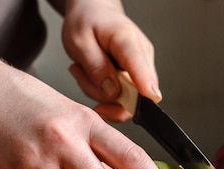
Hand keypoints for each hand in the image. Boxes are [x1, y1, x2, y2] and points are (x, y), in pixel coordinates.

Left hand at [60, 0, 161, 121]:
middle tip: (84, 75)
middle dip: (105, 95)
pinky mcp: (138, 77)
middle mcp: (142, 56)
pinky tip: (96, 75)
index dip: (144, 90)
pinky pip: (122, 97)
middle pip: (135, 95)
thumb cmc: (87, 21)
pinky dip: (104, 92)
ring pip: (126, 99)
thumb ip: (96, 68)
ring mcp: (142, 68)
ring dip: (100, 92)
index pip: (142, 71)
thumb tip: (112, 92)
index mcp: (128, 41)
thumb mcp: (79, 42)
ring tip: (87, 70)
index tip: (144, 101)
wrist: (94, 12)